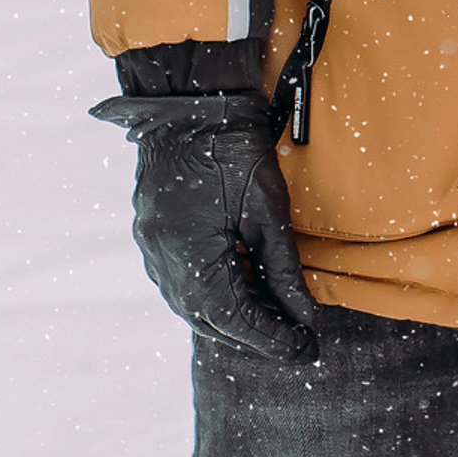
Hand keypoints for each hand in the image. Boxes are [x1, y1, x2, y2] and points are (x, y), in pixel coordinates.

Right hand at [92, 91, 320, 361]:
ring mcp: (153, 251)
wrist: (191, 106)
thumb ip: (284, 268)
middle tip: (297, 340)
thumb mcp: (268, 212)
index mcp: (190, 261)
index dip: (272, 339)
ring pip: (193, 306)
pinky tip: (243, 290)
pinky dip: (214, 294)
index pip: (233, 321)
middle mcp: (163, 264)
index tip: (305, 350)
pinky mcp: (154, 237)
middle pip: (210, 320)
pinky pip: (182, 283)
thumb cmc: (233, 152)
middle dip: (255, 334)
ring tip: (277, 320)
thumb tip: (304, 316)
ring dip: (234, 318)